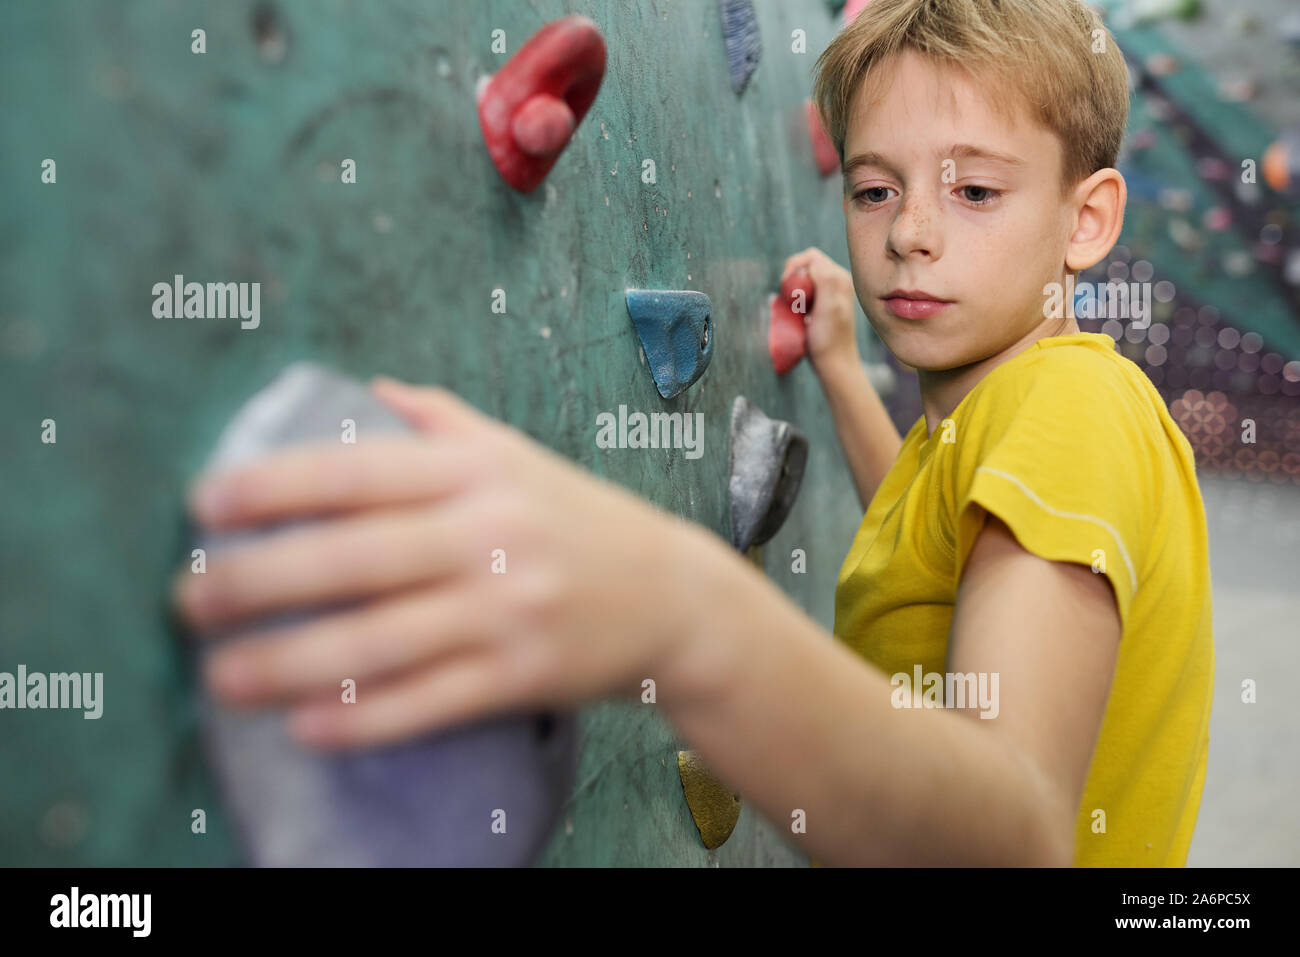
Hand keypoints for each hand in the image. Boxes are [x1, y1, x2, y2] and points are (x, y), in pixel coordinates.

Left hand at [172, 377, 710, 748]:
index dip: (273, 486)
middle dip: (256, 582)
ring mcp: (508, 610)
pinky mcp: (522, 676)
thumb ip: (441, 422)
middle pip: (354, 558)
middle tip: (186, 601)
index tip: (202, 505)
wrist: (671, 595)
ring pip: (381, 641)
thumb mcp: (517, 454)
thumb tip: (367, 391)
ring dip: (289, 664)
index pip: (358, 471)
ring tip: (220, 678)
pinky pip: (428, 702)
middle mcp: (490, 535)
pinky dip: (363, 719)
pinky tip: (305, 727)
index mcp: (478, 471)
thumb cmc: (577, 519)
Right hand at [780, 247, 860, 375]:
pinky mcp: (822, 304)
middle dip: (793, 278)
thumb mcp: (829, 307)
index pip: (810, 257)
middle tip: (789, 300)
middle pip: (806, 266)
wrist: (834, 364)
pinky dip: (795, 299)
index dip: (794, 267)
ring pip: (803, 279)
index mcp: (839, 278)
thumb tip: (814, 261)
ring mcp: (830, 293)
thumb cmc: (829, 340)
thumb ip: (825, 280)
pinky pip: (803, 292)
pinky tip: (797, 313)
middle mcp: (837, 282)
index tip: (786, 287)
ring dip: (793, 290)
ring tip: (795, 309)